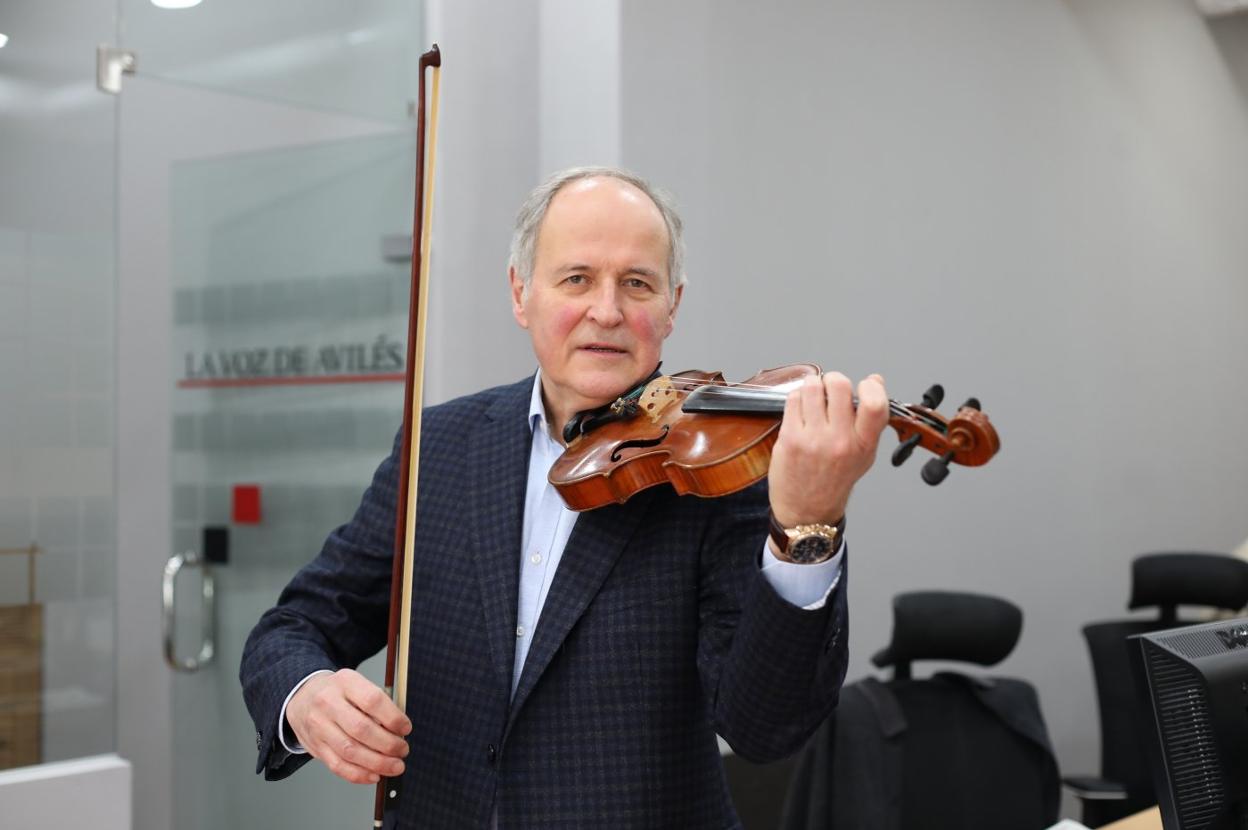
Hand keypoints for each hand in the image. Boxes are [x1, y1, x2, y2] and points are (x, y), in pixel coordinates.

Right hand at [285, 668, 412, 784]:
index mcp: (345, 682)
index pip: (372, 700)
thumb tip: (399, 729)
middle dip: (388, 744)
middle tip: (403, 750)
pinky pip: (338, 766)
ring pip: (350, 751)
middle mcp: (328, 703)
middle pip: (361, 729)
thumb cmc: (338, 692)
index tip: (406, 728)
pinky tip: (374, 775)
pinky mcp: (315, 747)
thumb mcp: (356, 684)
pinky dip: (359, 774)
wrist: (302, 698)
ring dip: (377, 763)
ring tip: (395, 766)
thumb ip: (375, 703)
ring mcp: (319, 726)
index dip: (393, 718)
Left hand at [767, 372, 888, 528]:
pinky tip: (801, 409)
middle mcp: (840, 441)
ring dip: (813, 385)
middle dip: (834, 381)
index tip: (864, 385)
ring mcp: (813, 439)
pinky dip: (797, 398)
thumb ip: (872, 420)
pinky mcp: (790, 439)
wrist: (807, 510)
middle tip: (831, 390)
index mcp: (863, 445)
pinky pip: (793, 400)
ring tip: (814, 397)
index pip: (875, 404)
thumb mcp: (865, 455)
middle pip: (840, 386)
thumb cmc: (835, 480)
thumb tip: (876, 381)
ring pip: (813, 387)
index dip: (871, 386)